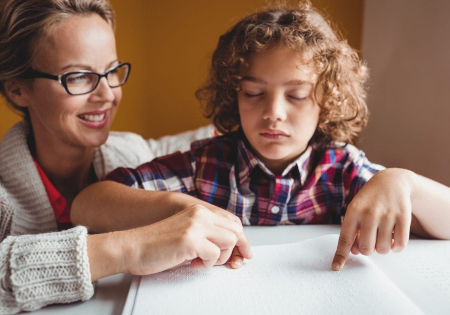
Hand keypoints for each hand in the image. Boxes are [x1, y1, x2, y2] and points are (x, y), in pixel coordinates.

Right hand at [122, 204, 251, 274]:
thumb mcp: (186, 234)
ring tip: (199, 261)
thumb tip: (230, 249)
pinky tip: (190, 263)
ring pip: (229, 241)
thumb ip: (206, 235)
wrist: (132, 247)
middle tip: (227, 263)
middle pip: (236, 230)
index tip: (245, 254)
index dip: (242, 240)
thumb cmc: (156, 246)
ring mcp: (196, 225)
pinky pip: (214, 255)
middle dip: (235, 250)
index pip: (232, 222)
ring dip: (219, 257)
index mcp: (199, 211)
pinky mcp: (191, 239)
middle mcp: (200, 214)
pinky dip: (206, 265)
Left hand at [332, 169, 412, 270]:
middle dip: (368, 249)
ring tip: (382, 237)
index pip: (345, 238)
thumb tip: (354, 252)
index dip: (341, 255)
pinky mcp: (403, 216)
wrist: (391, 182)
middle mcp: (369, 213)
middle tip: (370, 240)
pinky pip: (400, 244)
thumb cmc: (369, 201)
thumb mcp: (356, 210)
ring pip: (383, 249)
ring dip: (382, 249)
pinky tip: (393, 239)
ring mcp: (387, 214)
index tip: (336, 267)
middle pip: (366, 248)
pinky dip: (396, 247)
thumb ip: (352, 230)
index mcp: (353, 211)